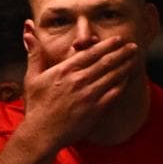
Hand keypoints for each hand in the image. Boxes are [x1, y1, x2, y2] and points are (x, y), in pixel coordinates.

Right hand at [18, 33, 138, 151]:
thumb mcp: (32, 77)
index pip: (91, 52)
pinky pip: (114, 93)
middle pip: (106, 62)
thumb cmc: (37, 105)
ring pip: (113, 76)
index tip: (118, 39)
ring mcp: (90, 94)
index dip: (107, 45)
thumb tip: (28, 30)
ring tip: (135, 58)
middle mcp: (80, 80)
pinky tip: (128, 78)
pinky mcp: (97, 109)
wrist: (43, 133)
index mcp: (65, 69)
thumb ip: (34, 53)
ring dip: (126, 65)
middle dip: (122, 52)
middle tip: (134, 46)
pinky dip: (123, 84)